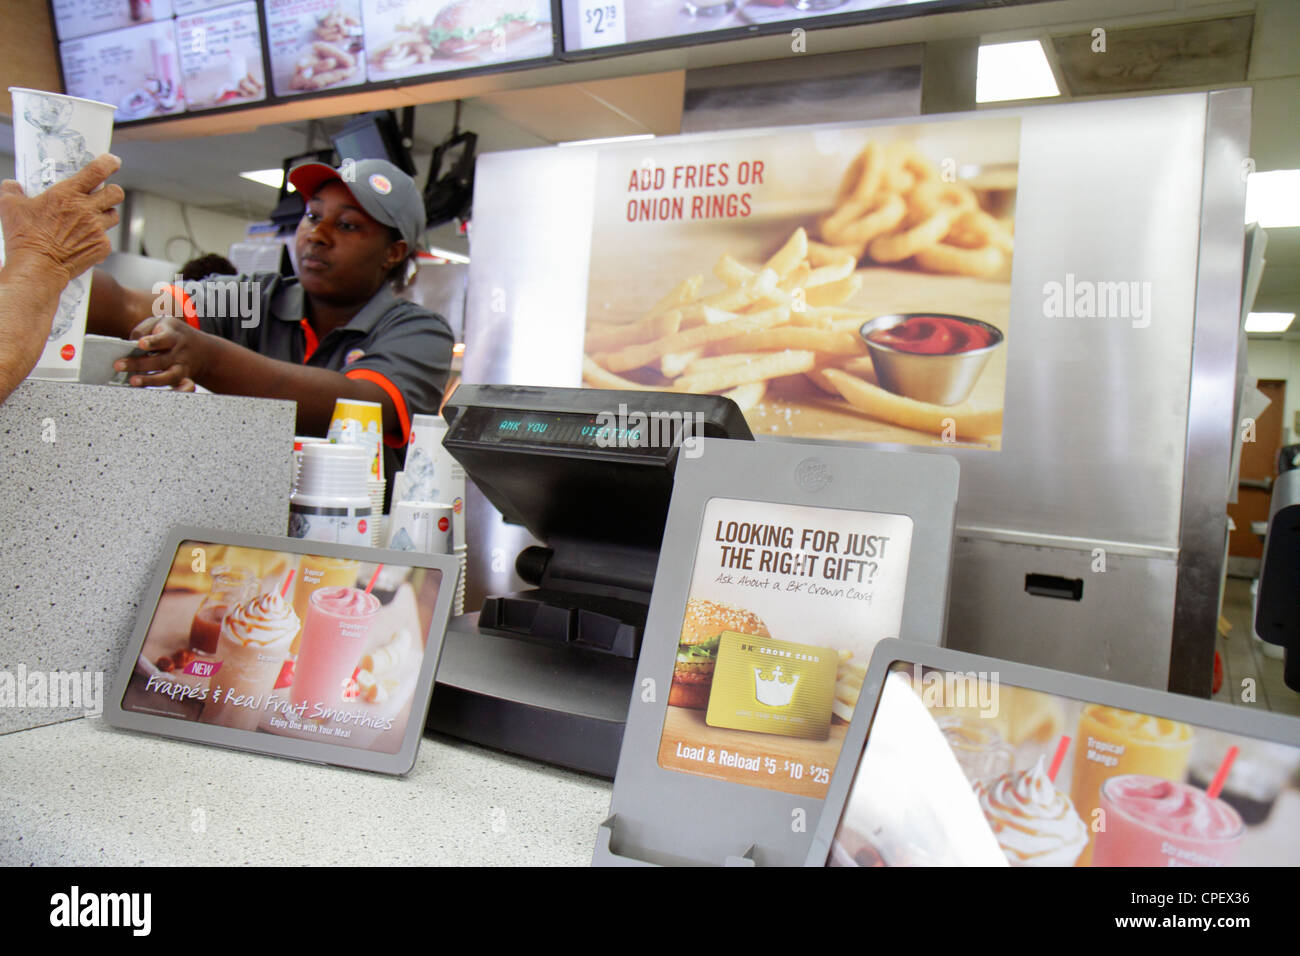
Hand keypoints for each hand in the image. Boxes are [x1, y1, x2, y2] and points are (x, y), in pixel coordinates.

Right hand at [0, 154, 123, 283]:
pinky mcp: (102, 247)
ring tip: (90, 219)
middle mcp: (87, 210)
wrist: (37, 267)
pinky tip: (83, 241)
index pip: (97, 171)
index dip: (108, 163)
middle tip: (101, 195)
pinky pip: (107, 238)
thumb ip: (11, 190)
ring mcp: (97, 229)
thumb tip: (12, 185)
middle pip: (116, 193)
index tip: (112, 161)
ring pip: (113, 215)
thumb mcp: (9, 206)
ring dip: (105, 215)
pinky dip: (98, 238)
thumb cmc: (23, 237)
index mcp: (68, 194)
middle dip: (111, 191)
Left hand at [118, 315, 211, 388]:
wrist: (202, 349)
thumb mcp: (161, 322)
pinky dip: (177, 392)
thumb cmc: (172, 333)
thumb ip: (144, 330)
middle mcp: (179, 353)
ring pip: (168, 377)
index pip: (163, 339)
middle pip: (160, 360)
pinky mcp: (182, 379)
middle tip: (118, 365)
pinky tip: (162, 395)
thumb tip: (129, 344)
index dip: (152, 342)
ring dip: (150, 380)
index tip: (141, 344)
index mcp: (173, 335)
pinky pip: (181, 389)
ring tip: (133, 381)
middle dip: (139, 364)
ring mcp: (182, 368)